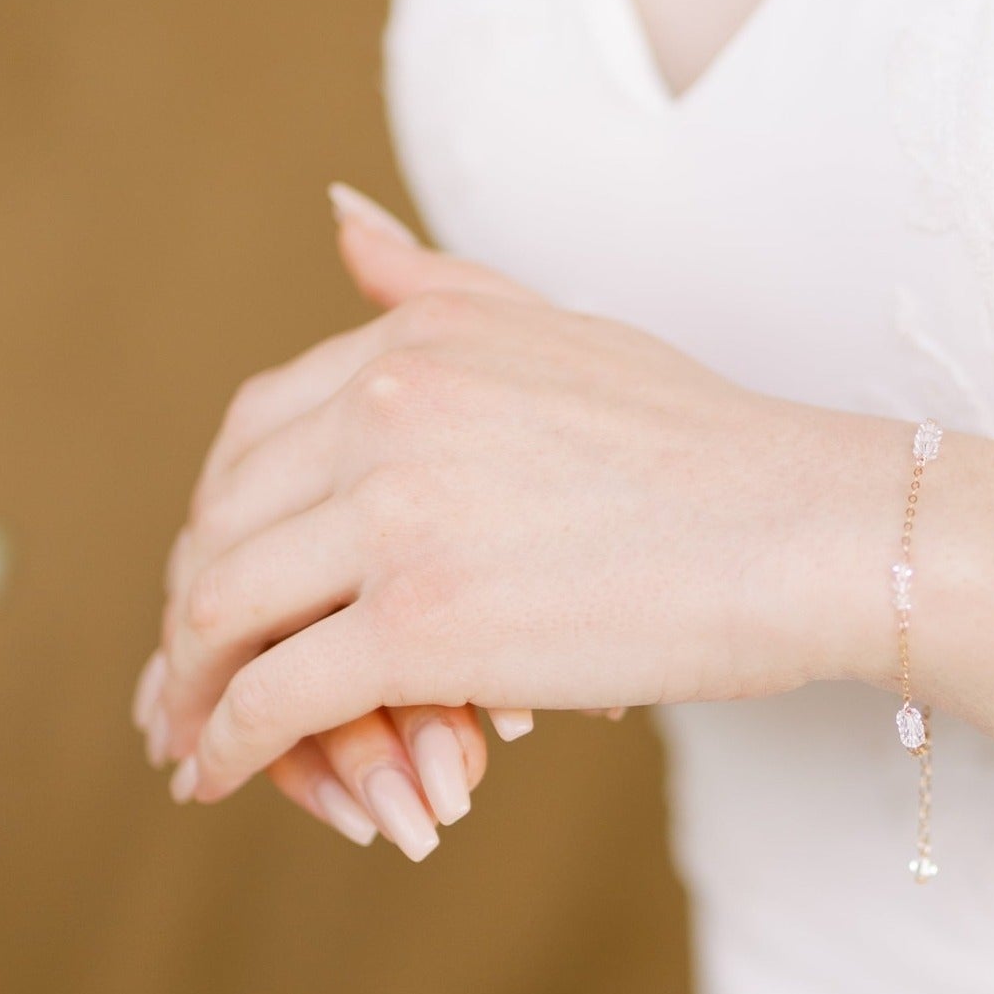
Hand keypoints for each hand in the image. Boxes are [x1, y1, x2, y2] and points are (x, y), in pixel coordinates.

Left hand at [143, 187, 893, 825]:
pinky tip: (219, 775)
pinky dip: (225, 745)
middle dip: (187, 607)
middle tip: (184, 673)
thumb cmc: (706, 443)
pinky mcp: (420, 628)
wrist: (809, 529)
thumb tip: (339, 218)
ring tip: (187, 734)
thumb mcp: (558, 326)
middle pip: (219, 519)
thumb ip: (435, 282)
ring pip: (220, 609)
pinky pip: (274, 696)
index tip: (222, 579)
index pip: (254, 431)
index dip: (219, 518)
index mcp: (412, 343)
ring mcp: (396, 518)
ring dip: (185, 684)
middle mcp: (386, 411)